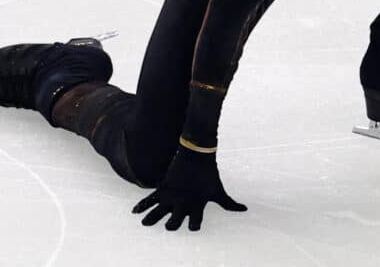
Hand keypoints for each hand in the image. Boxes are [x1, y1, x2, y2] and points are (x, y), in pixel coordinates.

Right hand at [131, 145, 246, 230]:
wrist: (197, 152)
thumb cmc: (209, 174)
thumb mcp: (218, 190)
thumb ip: (229, 204)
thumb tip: (245, 209)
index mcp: (197, 204)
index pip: (195, 223)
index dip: (195, 226)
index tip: (193, 226)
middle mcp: (183, 202)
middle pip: (174, 222)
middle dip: (172, 225)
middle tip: (170, 227)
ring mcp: (172, 195)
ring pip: (158, 212)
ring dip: (152, 219)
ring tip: (145, 224)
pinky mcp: (163, 187)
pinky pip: (149, 199)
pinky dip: (141, 205)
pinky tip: (134, 212)